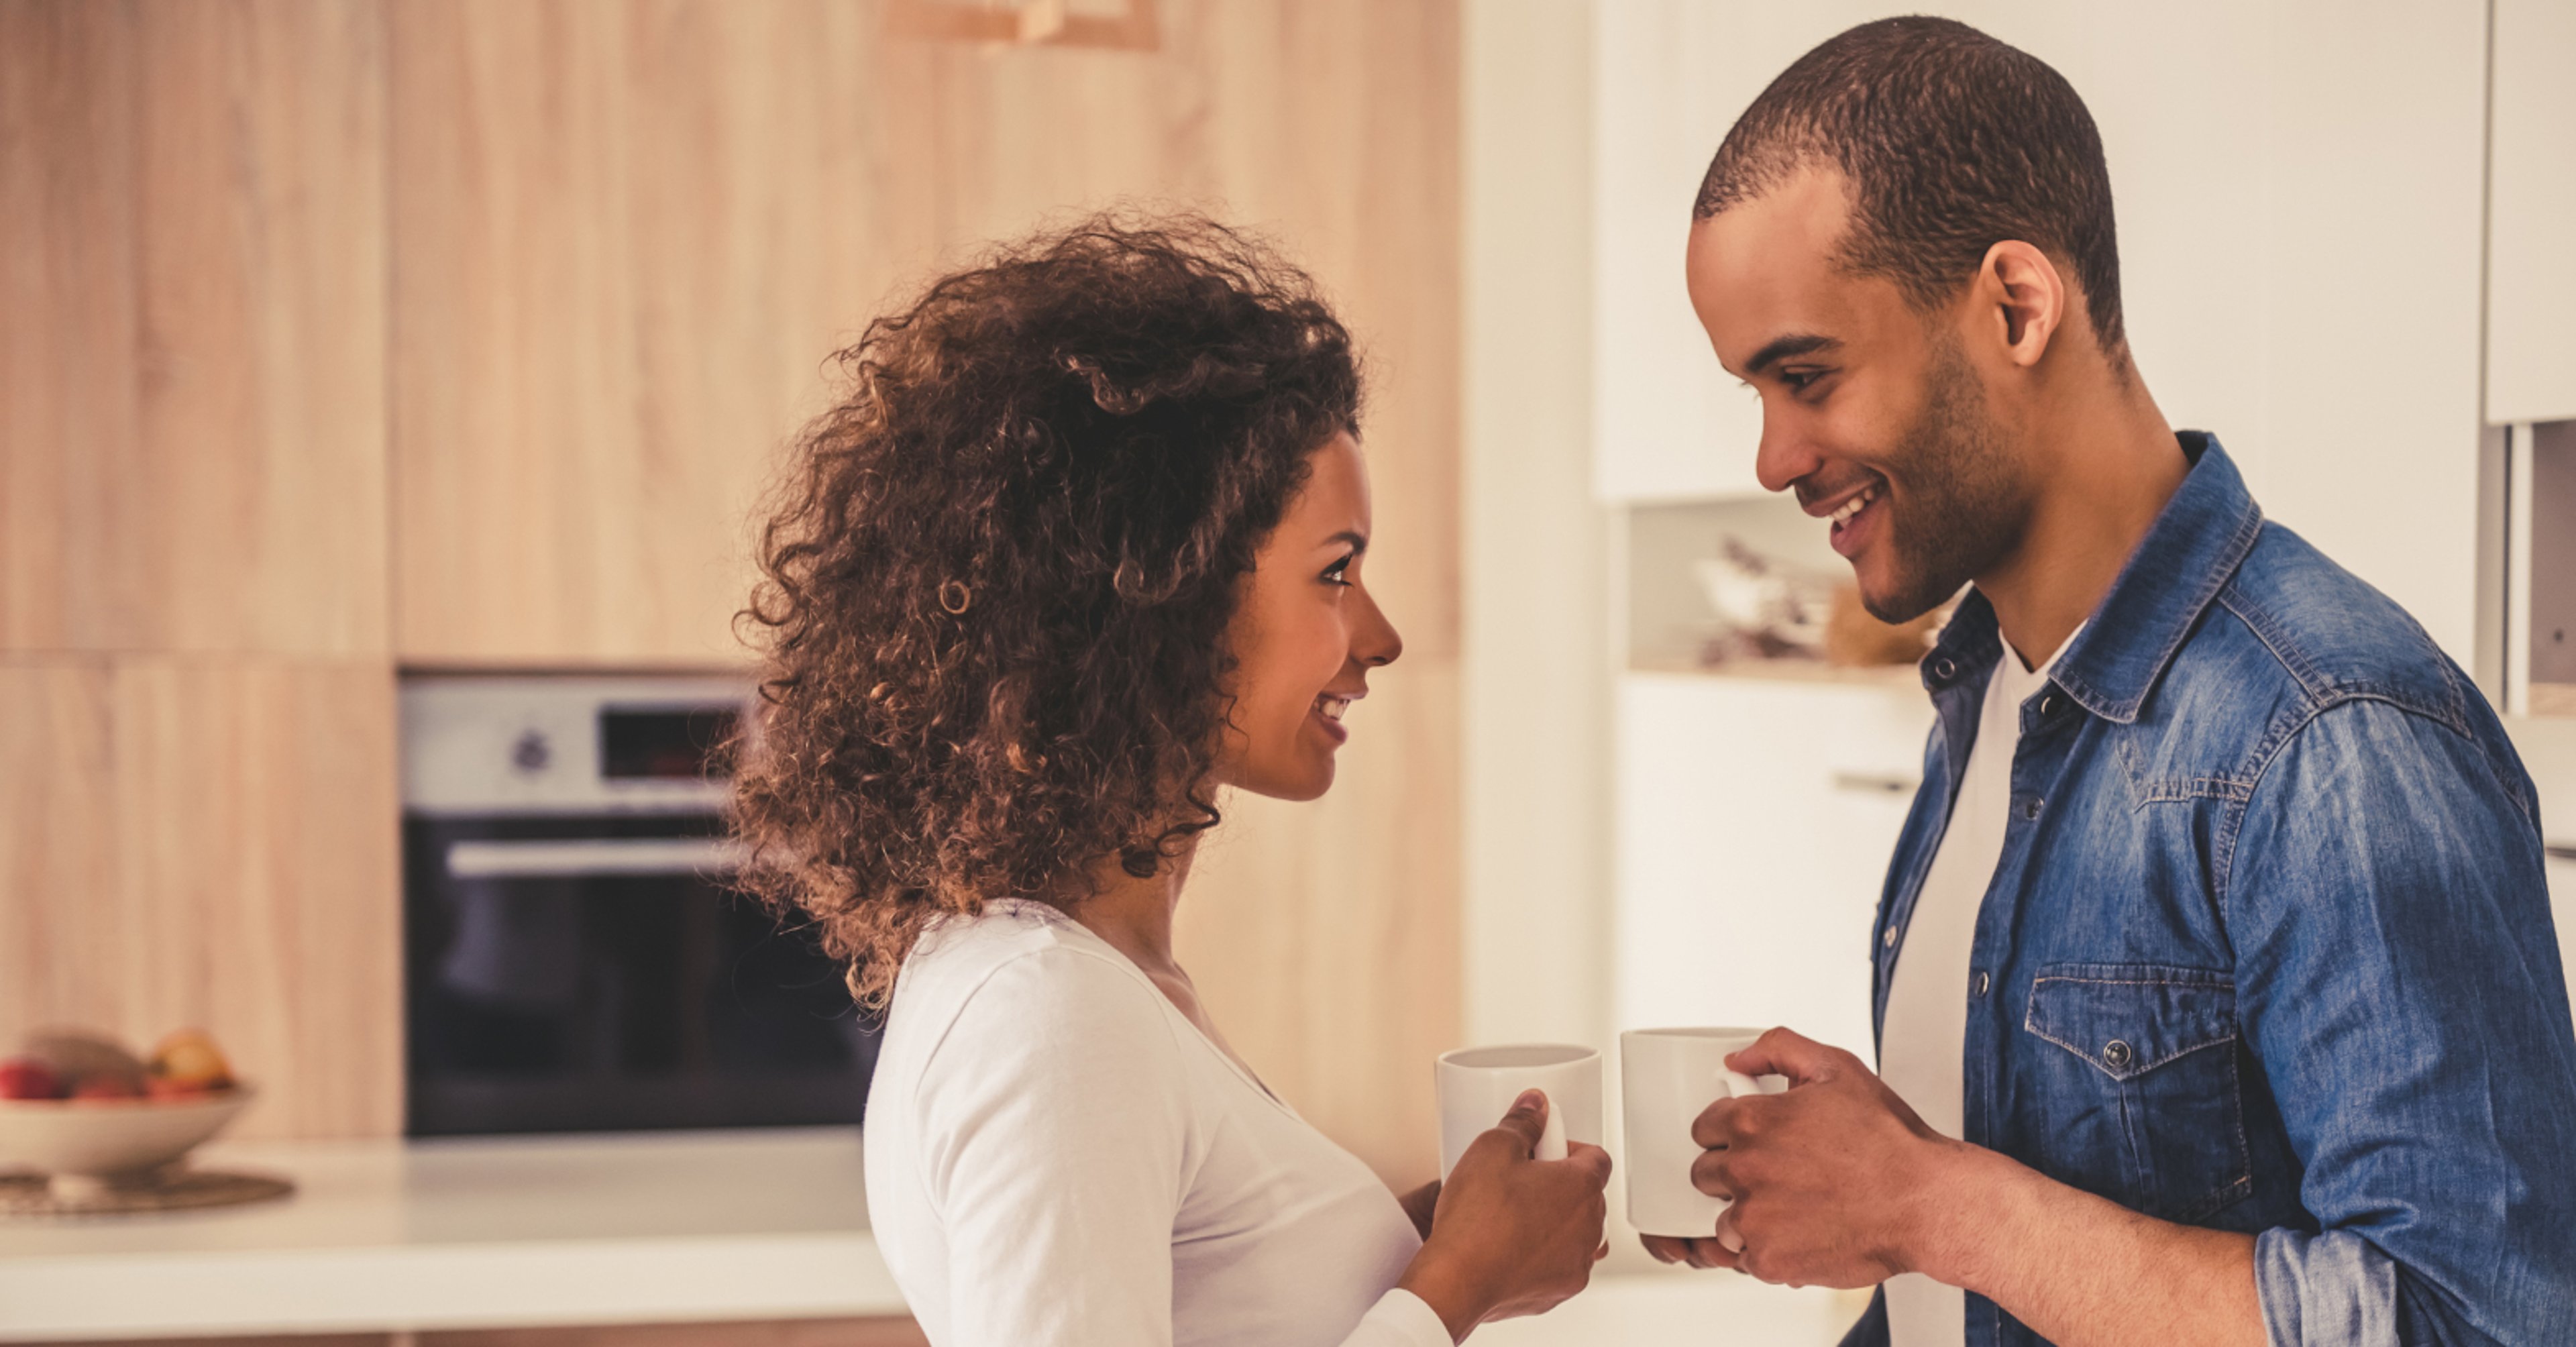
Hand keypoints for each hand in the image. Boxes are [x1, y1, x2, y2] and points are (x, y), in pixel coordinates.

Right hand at [1398, 1089, 1612, 1339]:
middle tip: (1520, 1180)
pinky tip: (1508, 1248)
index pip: (1597, 1157)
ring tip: (1511, 1216)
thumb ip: (1522, 1123)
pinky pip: (1559, 1264)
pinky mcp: (1559, 1291)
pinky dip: (1541, 1255)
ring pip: (1574, 1232)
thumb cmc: (1476, 1219)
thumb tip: (1535, 1106)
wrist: (1457, 1281)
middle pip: (1587, 1195)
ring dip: (1552, 1221)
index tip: (1542, 1149)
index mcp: (1582, 1187)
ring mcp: (1577, 1263)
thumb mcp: (1493, 1148)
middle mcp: (1589, 1227)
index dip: (1568, 1147)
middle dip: (1559, 1184)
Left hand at [1639, 1027, 1956, 1288]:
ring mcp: (1754, 1219)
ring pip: (1722, 1221)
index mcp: (1753, 1121)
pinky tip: (1800, 1236)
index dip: (1729, 1135)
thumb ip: (1778, 1049)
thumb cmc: (1890, 1142)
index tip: (1751, 1143)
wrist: (1925, 1203)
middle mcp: (1745, 1169)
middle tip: (1776, 1177)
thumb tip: (1737, 1059)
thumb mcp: (1836, 1068)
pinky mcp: (1769, 1260)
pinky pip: (1745, 1259)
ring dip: (1748, 1218)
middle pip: (1705, 1174)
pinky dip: (1768, 1253)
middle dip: (1734, 1175)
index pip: (1704, 1128)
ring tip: (1792, 1210)